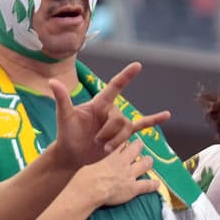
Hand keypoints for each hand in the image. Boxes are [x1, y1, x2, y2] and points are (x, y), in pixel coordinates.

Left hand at [50, 62, 169, 167]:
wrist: (72, 154)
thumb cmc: (66, 133)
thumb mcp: (64, 117)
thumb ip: (62, 99)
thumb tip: (52, 82)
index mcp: (98, 104)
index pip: (114, 87)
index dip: (126, 77)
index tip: (137, 65)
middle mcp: (109, 110)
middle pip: (119, 119)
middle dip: (108, 132)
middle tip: (94, 141)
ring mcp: (116, 122)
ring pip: (127, 129)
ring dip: (116, 141)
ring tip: (103, 147)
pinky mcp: (121, 134)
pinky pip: (141, 125)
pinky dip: (153, 120)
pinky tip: (167, 115)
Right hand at [75, 141, 156, 207]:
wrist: (90, 190)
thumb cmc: (84, 180)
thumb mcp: (88, 168)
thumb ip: (97, 167)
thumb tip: (95, 169)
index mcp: (110, 158)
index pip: (120, 146)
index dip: (124, 143)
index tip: (125, 141)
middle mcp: (122, 163)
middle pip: (135, 149)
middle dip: (138, 146)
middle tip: (139, 145)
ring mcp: (130, 174)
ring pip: (145, 164)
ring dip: (148, 162)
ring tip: (149, 161)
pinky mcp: (134, 187)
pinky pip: (148, 185)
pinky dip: (153, 184)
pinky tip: (157, 184)